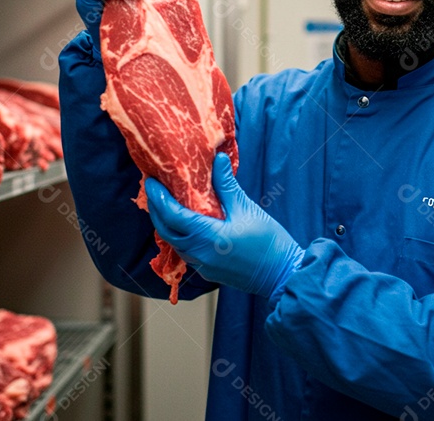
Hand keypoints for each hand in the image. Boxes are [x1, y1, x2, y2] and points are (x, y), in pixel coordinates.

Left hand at [146, 153, 304, 299]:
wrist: (282, 274)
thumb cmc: (268, 242)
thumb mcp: (246, 209)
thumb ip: (226, 185)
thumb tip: (218, 160)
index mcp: (207, 237)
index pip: (172, 215)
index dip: (158, 197)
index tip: (151, 181)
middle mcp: (199, 254)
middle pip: (166, 230)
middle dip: (156, 209)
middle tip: (153, 188)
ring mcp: (202, 266)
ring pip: (174, 242)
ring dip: (167, 223)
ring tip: (166, 203)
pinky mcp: (208, 271)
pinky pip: (186, 251)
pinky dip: (180, 235)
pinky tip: (186, 223)